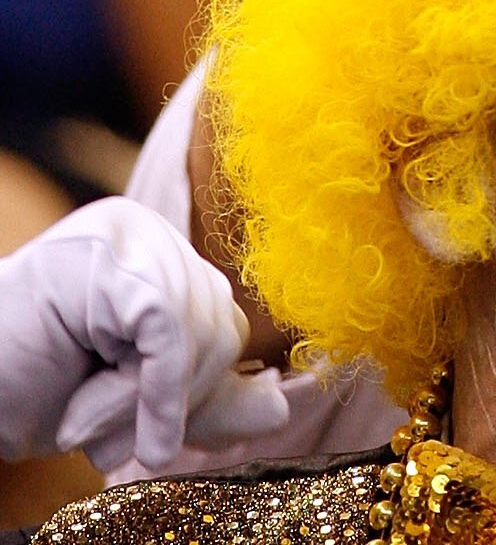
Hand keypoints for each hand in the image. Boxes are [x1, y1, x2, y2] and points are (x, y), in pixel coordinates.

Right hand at [0, 197, 289, 474]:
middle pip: (219, 321)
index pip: (220, 320)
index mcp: (157, 257)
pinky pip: (168, 326)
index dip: (205, 392)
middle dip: (183, 399)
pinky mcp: (108, 258)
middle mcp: (148, 233)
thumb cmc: (35, 389)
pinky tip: (144, 440)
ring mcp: (127, 236)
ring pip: (198, 328)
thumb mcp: (132, 400)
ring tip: (88, 416)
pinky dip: (159, 392)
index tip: (175, 441)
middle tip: (123, 436)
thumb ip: (202, 398)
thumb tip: (282, 407)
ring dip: (151, 402)